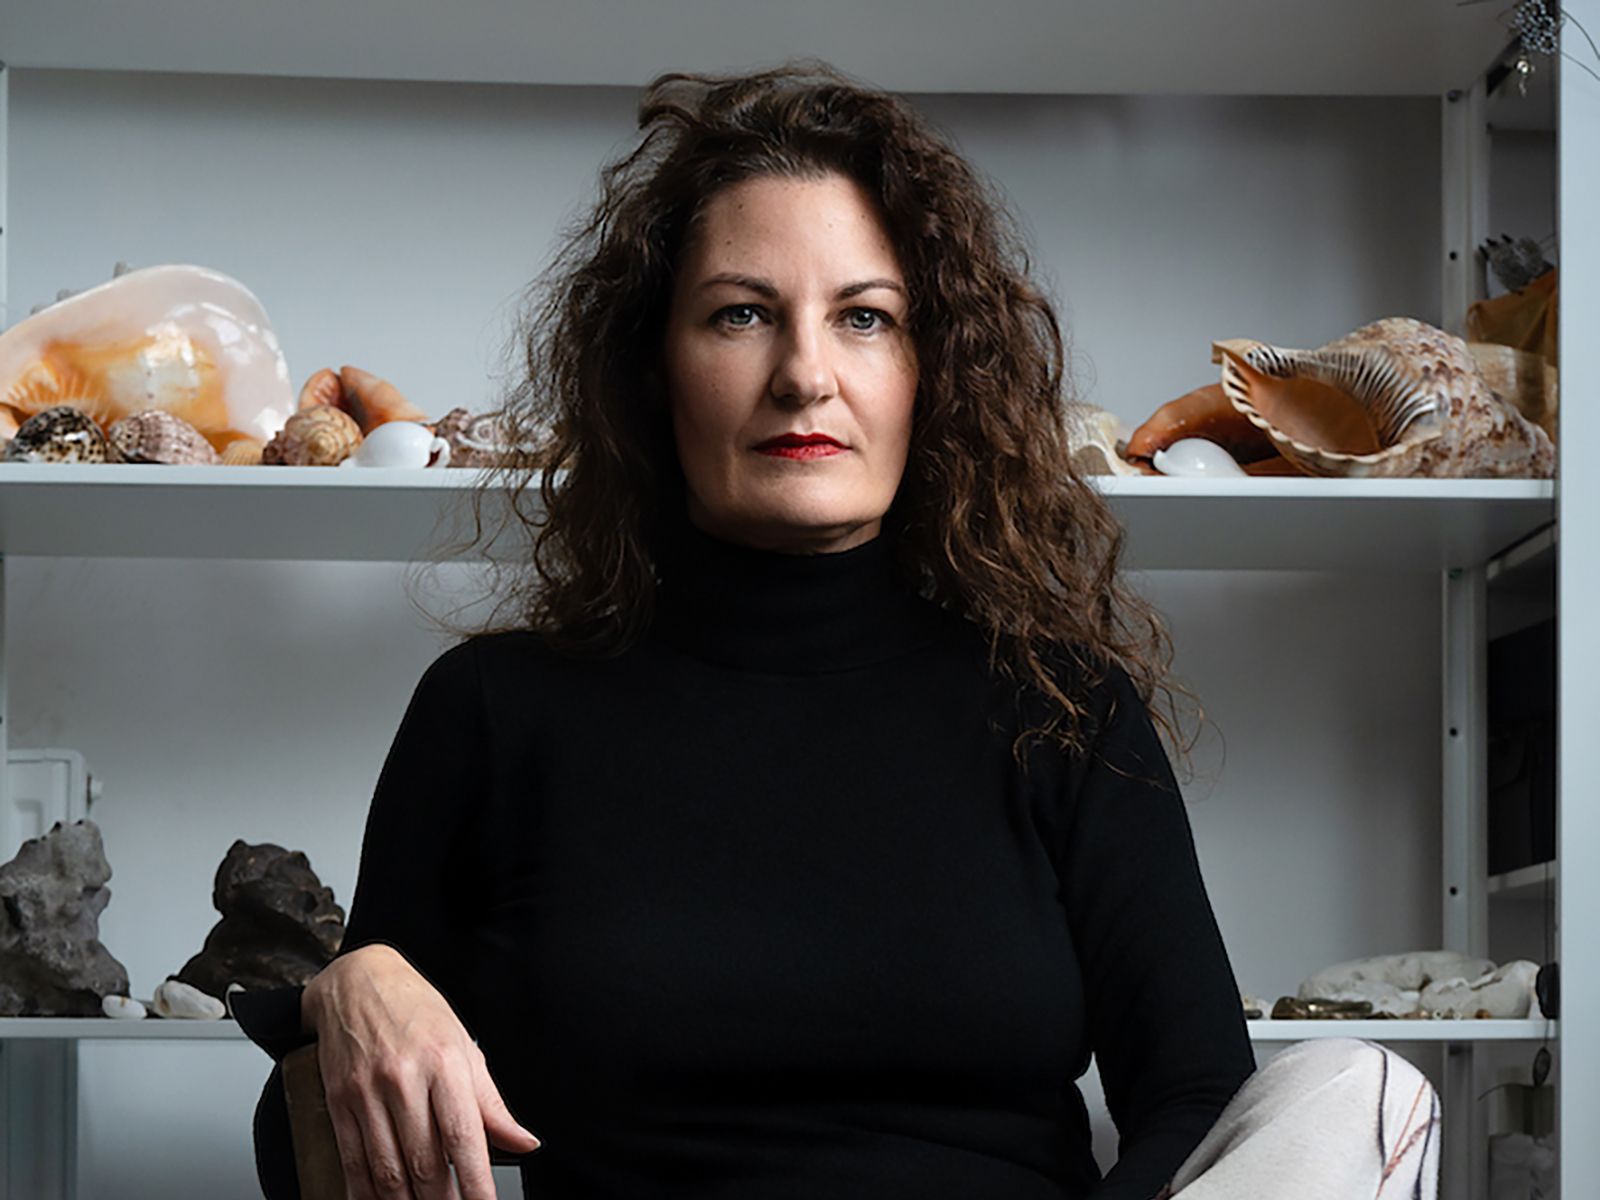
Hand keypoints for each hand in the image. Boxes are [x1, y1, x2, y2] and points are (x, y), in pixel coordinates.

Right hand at [302, 944, 540, 1199]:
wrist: (357, 980)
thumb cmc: (417, 1010)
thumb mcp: (464, 1046)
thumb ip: (491, 1103)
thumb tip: (523, 1142)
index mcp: (444, 1062)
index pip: (463, 1136)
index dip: (475, 1182)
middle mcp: (404, 1078)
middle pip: (424, 1161)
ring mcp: (367, 1091)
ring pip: (387, 1168)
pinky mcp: (338, 1100)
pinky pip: (352, 1159)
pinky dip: (364, 1191)